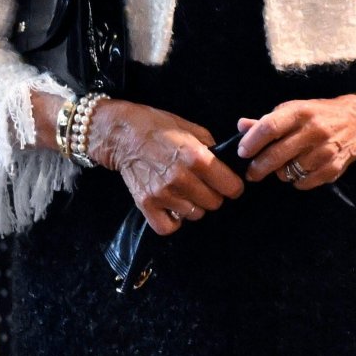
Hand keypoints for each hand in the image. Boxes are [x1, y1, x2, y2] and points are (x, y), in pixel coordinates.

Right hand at [89, 99, 243, 234]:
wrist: (122, 135)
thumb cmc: (158, 127)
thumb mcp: (191, 129)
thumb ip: (211, 148)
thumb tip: (226, 166)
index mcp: (196, 157)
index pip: (231, 187)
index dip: (233, 185)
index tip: (228, 183)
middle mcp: (180, 178)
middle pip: (214, 203)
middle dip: (214, 195)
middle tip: (203, 185)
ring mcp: (162, 194)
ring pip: (195, 214)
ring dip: (194, 206)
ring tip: (185, 192)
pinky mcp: (146, 205)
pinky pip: (168, 227)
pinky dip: (174, 221)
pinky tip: (173, 207)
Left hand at [236, 95, 355, 190]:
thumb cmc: (319, 115)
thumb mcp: (294, 110)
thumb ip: (267, 121)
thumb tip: (241, 126)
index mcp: (300, 112)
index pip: (269, 127)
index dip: (251, 142)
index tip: (242, 152)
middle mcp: (313, 130)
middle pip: (276, 154)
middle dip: (258, 167)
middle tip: (251, 173)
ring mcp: (324, 151)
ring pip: (288, 172)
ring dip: (280, 173)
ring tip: (283, 166)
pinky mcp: (332, 168)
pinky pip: (303, 182)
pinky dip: (296, 180)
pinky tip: (299, 171)